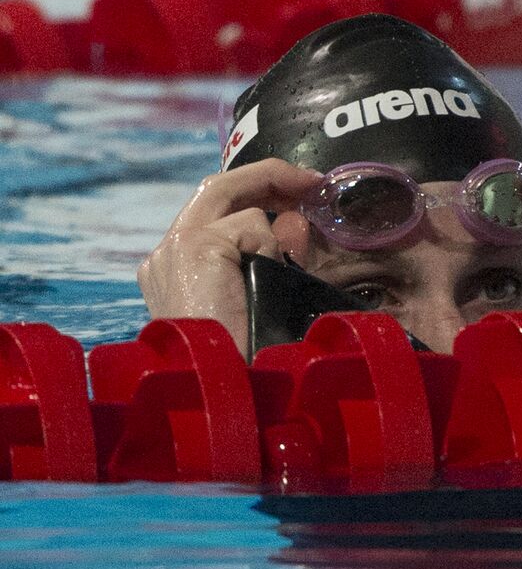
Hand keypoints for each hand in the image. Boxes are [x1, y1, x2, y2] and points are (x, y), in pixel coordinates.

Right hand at [137, 159, 322, 357]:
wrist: (223, 391)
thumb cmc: (245, 362)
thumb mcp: (262, 300)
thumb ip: (272, 260)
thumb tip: (295, 224)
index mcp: (171, 272)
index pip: (212, 213)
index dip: (254, 195)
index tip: (294, 197)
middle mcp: (165, 255)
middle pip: (218, 188)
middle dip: (269, 177)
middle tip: (311, 182)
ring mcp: (174, 248)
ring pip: (239, 207)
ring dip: (273, 240)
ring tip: (278, 282)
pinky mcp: (194, 247)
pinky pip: (252, 225)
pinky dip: (272, 251)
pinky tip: (262, 288)